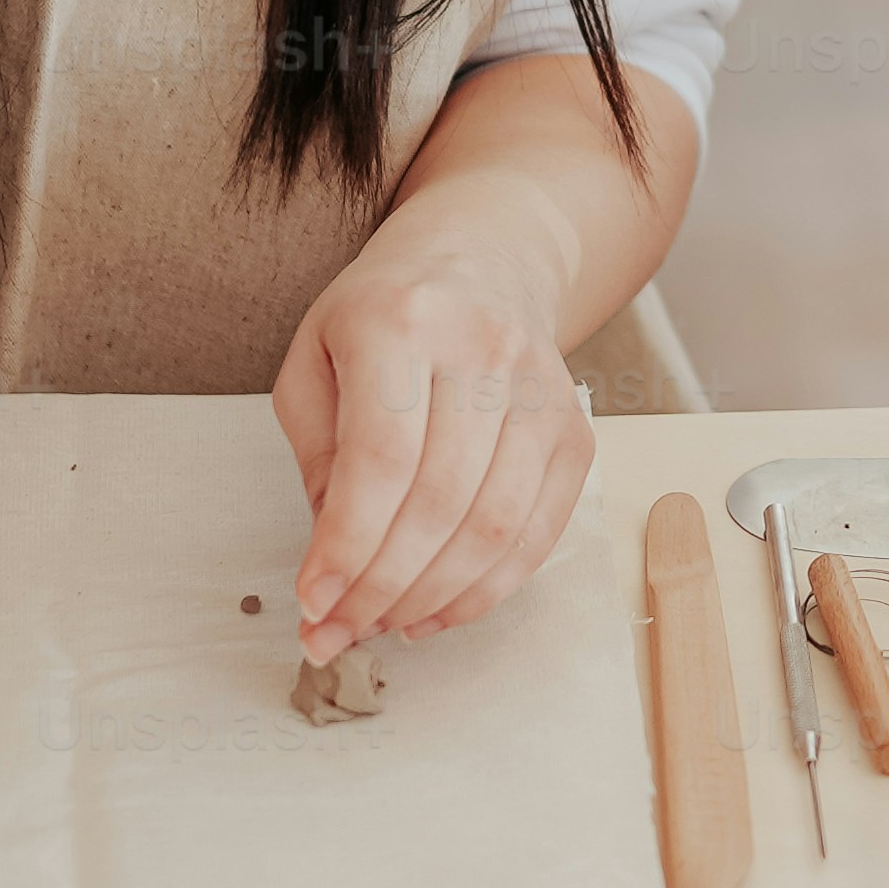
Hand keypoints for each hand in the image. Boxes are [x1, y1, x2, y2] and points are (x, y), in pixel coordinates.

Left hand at [273, 178, 601, 660]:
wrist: (486, 257)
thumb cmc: (387, 313)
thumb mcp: (317, 358)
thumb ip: (319, 455)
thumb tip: (335, 564)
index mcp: (402, 321)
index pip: (381, 458)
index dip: (347, 545)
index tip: (312, 601)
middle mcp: (484, 349)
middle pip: (440, 501)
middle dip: (382, 587)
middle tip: (338, 631)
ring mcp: (542, 391)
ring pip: (495, 526)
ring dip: (433, 598)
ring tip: (383, 623)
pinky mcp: (576, 432)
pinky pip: (538, 533)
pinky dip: (487, 589)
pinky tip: (438, 609)